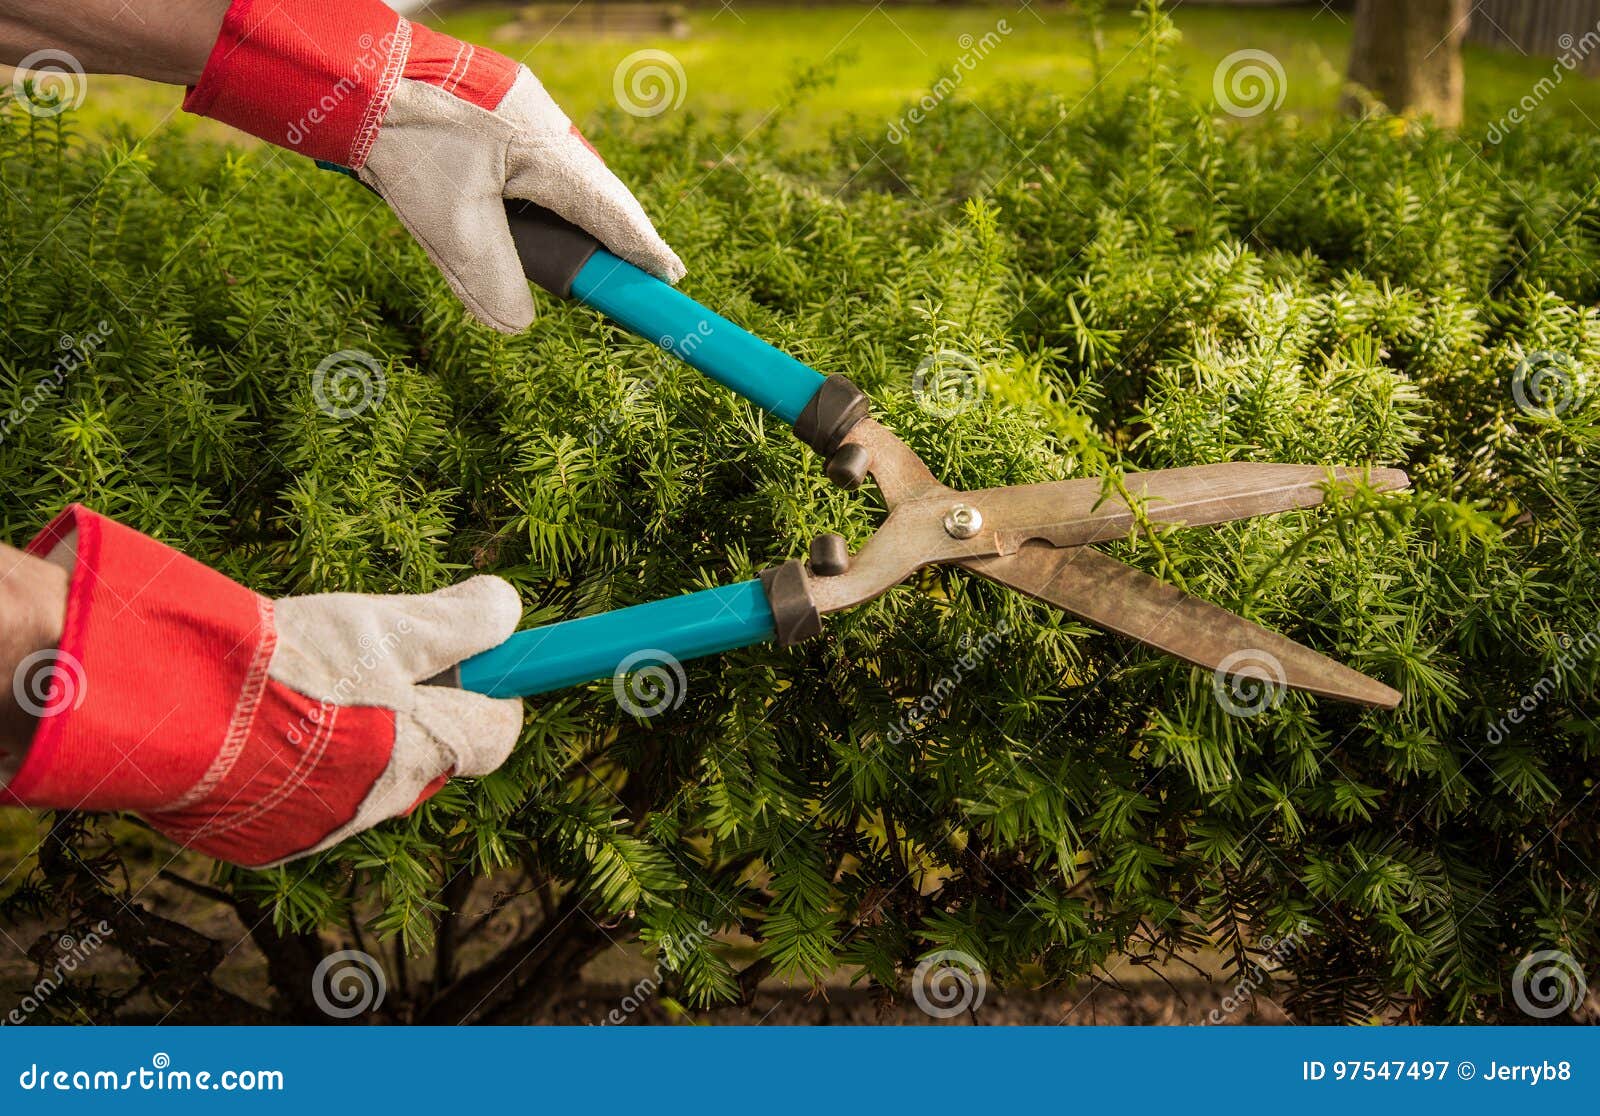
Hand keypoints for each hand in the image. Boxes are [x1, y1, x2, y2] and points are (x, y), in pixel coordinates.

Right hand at [0, 506, 522, 867]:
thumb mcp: (387, 624)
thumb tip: (507, 609)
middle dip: (412, 709)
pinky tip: (254, 724)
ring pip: (361, 777)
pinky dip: (290, 766)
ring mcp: (319, 830)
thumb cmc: (290, 663)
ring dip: (348, 738)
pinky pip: (299, 800)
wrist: (170, 707)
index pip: (497, 734)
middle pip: (426, 753)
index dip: (489, 689)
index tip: (470, 657)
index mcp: (423, 754)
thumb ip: (459, 620)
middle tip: (371, 662)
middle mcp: (380, 807)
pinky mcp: (262, 843)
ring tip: (297, 689)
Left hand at [183, 0, 684, 331]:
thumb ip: (488, 278)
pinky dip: (546, 191)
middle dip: (617, 231)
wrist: (351, 72)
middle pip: (595, 191)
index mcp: (546, 152)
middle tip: (640, 269)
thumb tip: (517, 325)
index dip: (641, 250)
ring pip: (566, 173)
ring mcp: (521, 109)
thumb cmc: (401, 140)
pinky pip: (538, 157)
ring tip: (590, 249)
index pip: (609, 212)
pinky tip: (532, 209)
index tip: (668, 278)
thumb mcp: (445, 223)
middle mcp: (544, 125)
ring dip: (578, 212)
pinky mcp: (496, 105)